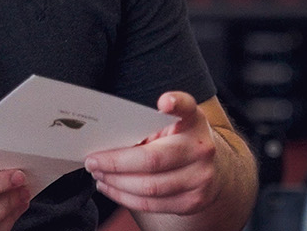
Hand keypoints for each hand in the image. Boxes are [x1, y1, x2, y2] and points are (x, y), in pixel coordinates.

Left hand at [84, 92, 220, 216]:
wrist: (213, 169)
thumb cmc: (182, 140)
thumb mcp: (174, 122)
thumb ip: (148, 122)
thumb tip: (107, 135)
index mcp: (193, 121)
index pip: (187, 108)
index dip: (177, 103)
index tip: (164, 102)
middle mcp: (200, 149)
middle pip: (153, 160)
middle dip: (115, 163)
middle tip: (93, 161)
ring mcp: (199, 179)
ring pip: (149, 187)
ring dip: (116, 183)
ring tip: (99, 175)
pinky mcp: (192, 202)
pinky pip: (152, 205)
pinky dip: (125, 198)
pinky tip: (111, 188)